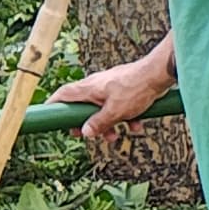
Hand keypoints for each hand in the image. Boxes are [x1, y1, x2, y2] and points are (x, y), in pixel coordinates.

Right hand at [52, 41, 177, 139]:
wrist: (159, 73)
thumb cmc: (136, 88)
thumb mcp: (116, 112)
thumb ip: (99, 123)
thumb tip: (85, 132)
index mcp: (89, 88)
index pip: (63, 95)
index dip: (53, 104)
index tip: (48, 114)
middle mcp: (97, 85)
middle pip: (83, 105)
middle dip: (86, 122)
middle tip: (86, 135)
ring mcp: (111, 86)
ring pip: (103, 108)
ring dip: (108, 123)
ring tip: (116, 136)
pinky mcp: (125, 88)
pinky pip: (119, 105)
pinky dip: (124, 116)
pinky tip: (136, 125)